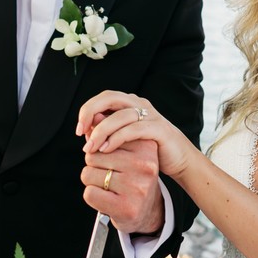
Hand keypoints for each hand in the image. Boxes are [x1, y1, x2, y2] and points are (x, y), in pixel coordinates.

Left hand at [77, 91, 194, 180]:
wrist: (179, 160)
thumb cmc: (148, 150)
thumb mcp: (124, 139)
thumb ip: (107, 132)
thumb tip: (85, 130)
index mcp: (130, 103)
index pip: (103, 97)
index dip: (87, 110)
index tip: (78, 129)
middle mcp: (140, 104)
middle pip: (110, 97)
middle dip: (90, 113)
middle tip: (80, 132)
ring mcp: (151, 115)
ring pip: (120, 114)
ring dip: (102, 130)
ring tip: (91, 147)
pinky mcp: (159, 129)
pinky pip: (134, 129)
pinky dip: (117, 138)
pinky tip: (107, 149)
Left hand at [81, 136, 163, 232]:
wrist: (148, 211)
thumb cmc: (132, 179)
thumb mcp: (127, 154)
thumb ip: (109, 136)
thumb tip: (92, 121)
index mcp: (146, 147)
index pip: (103, 137)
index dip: (99, 150)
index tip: (111, 160)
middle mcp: (144, 166)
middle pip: (93, 155)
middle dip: (94, 166)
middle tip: (111, 176)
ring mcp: (136, 187)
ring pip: (88, 174)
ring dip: (92, 182)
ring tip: (109, 187)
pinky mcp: (125, 207)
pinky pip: (89, 193)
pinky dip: (92, 197)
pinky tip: (107, 199)